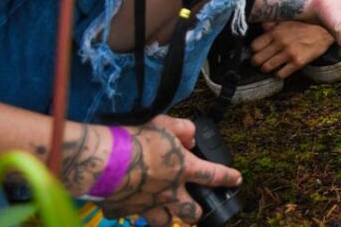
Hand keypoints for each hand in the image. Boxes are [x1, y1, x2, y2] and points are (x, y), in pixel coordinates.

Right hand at [99, 115, 241, 226]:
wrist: (103, 161)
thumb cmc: (135, 139)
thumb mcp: (165, 124)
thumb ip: (183, 129)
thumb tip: (191, 137)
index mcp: (183, 169)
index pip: (214, 175)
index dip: (228, 178)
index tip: (237, 180)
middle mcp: (169, 192)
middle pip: (192, 212)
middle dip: (197, 212)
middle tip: (196, 207)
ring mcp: (147, 205)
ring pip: (165, 222)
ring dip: (168, 218)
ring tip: (167, 214)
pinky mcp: (125, 212)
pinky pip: (133, 218)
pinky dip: (134, 213)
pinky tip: (130, 205)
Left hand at [251, 21, 333, 77]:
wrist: (325, 31)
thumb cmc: (305, 26)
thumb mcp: (287, 21)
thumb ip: (273, 24)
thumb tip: (261, 26)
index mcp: (276, 32)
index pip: (254, 46)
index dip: (254, 50)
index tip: (258, 52)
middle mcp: (280, 42)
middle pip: (257, 59)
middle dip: (257, 62)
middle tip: (261, 62)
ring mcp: (289, 53)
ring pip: (267, 68)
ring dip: (267, 68)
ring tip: (271, 66)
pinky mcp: (298, 62)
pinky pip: (280, 74)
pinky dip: (279, 74)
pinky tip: (282, 69)